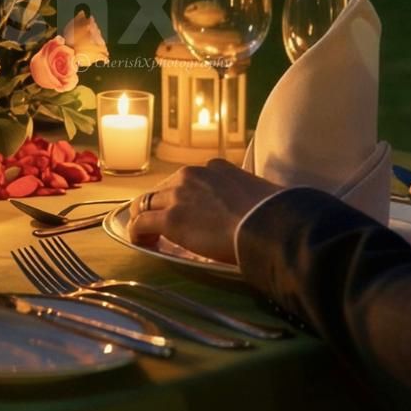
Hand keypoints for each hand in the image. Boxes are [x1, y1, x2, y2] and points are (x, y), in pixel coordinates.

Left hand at [129, 160, 280, 265]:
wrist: (267, 225)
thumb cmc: (273, 214)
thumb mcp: (260, 192)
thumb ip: (247, 196)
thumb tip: (255, 210)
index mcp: (215, 167)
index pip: (187, 179)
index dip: (182, 196)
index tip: (187, 211)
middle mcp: (191, 175)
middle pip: (162, 190)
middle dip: (160, 206)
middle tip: (162, 226)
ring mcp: (178, 195)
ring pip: (146, 203)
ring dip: (145, 219)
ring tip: (149, 236)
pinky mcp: (170, 218)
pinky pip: (141, 223)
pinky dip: (137, 233)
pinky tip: (142, 243)